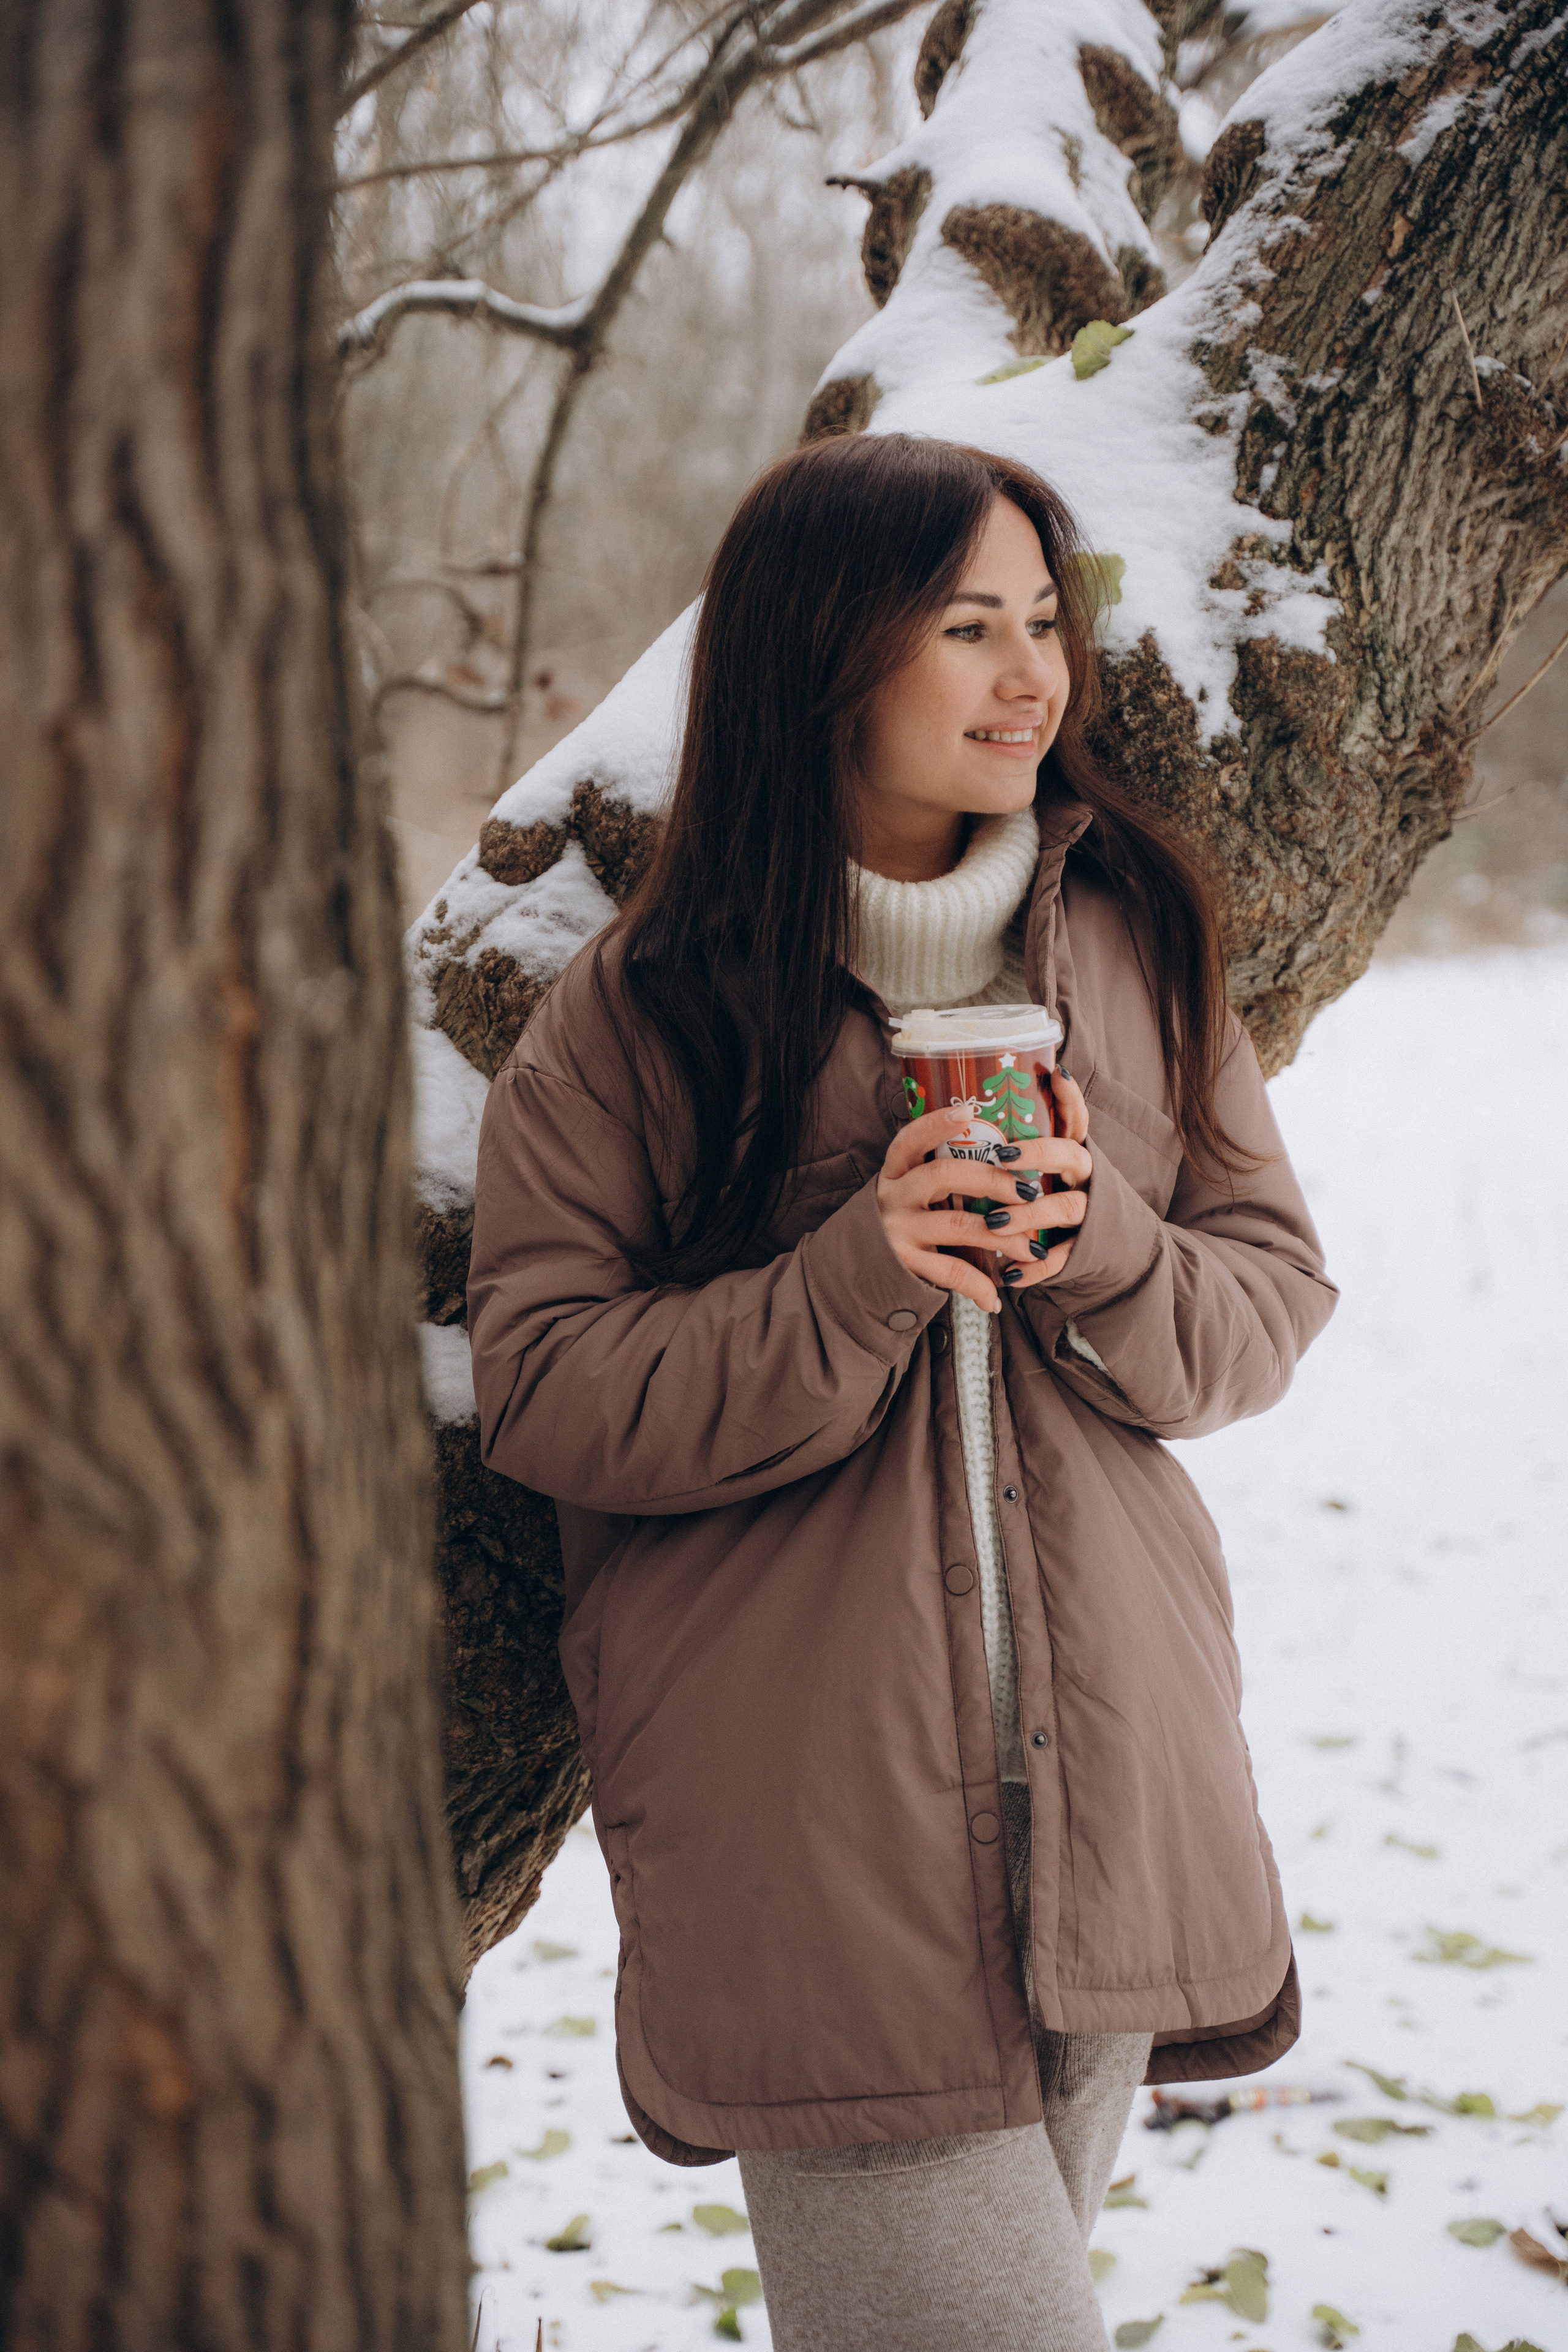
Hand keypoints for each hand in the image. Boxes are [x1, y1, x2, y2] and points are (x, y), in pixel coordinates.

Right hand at [876, 1067, 1091, 1314]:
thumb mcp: (912, 1192)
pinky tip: (995, 1298)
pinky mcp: (904, 1263)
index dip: (936, 1124)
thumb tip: (1004, 1157)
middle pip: (943, 1176)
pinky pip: (950, 1271)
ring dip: (1002, 1237)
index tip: (968, 1110)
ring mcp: (897, 1230)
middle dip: (992, 1181)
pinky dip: (978, 1285)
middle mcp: (893, 1196)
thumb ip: (944, 1176)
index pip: (910, 1139)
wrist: (862, 1271)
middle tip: (1028, 1192)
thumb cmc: (904, 1223)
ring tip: (1033, 1248)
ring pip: (957, 1225)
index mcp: (896, 1171)